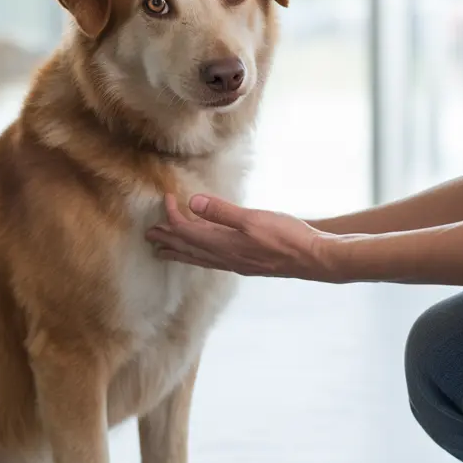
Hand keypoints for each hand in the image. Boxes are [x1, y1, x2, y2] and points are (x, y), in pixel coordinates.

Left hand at [145, 194, 340, 281]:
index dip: (172, 216)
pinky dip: (199, 255)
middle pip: (187, 249)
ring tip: (165, 250)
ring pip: (198, 258)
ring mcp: (235, 263)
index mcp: (223, 244)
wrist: (312, 258)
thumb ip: (222, 212)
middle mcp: (225, 257)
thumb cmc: (286, 236)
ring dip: (180, 251)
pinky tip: (203, 254)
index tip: (166, 198)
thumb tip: (193, 203)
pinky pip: (212, 261)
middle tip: (149, 235)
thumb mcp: (253, 218)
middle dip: (168, 240)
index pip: (187, 231)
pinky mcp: (246, 264)